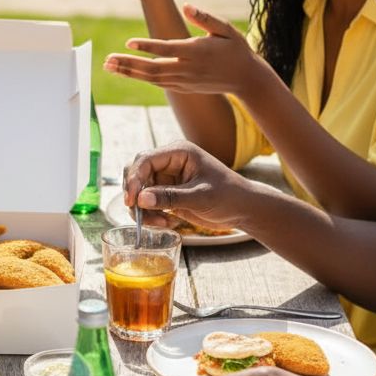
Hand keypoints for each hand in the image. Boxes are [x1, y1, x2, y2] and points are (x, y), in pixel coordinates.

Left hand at [104, 4, 265, 94]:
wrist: (247, 79)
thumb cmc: (236, 49)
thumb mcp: (226, 29)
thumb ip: (205, 18)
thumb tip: (186, 5)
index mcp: (196, 51)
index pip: (167, 49)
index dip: (147, 46)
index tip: (128, 42)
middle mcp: (187, 69)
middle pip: (153, 68)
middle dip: (128, 64)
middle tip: (107, 59)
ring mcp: (184, 81)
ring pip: (152, 78)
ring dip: (129, 72)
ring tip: (108, 65)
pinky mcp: (183, 88)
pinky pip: (158, 83)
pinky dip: (141, 78)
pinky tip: (126, 72)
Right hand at [123, 141, 251, 230]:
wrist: (244, 209)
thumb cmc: (229, 196)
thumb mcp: (200, 197)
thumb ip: (170, 197)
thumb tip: (140, 199)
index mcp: (178, 153)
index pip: (145, 160)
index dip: (134, 178)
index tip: (131, 199)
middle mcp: (169, 163)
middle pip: (137, 173)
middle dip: (136, 195)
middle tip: (139, 214)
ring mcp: (167, 178)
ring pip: (140, 190)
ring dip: (144, 209)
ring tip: (160, 223)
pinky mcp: (168, 194)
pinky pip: (149, 202)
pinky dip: (152, 214)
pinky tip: (167, 222)